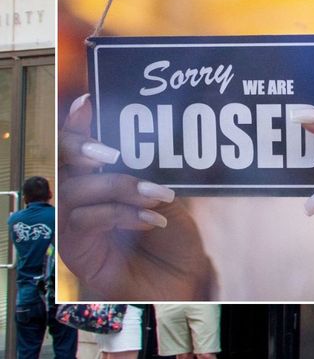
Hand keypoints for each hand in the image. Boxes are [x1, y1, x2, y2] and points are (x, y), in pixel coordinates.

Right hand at [58, 95, 213, 300]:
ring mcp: (75, 222)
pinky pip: (85, 221)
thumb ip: (156, 171)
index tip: (85, 101)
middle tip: (109, 152)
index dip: (77, 122)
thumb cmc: (175, 238)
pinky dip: (120, 215)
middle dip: (79, 147)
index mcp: (104, 177)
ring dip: (118, 187)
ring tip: (155, 193)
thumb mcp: (170, 196)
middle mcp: (83, 196)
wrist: (180, 281)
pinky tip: (151, 219)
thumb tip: (159, 137)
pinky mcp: (75, 248)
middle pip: (63, 162)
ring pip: (74, 190)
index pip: (82, 145)